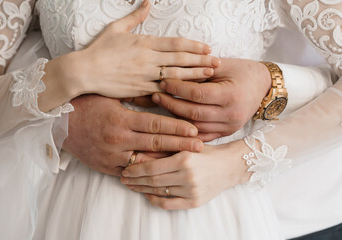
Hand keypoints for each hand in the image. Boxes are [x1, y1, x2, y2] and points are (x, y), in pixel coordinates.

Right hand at [62, 94, 203, 175]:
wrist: (60, 124)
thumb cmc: (87, 105)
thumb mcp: (111, 96)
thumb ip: (135, 98)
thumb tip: (159, 94)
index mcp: (121, 119)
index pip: (156, 124)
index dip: (177, 127)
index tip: (194, 129)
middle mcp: (119, 139)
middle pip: (156, 143)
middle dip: (180, 145)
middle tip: (200, 147)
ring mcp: (113, 155)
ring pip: (146, 160)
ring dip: (167, 160)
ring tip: (186, 160)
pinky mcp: (107, 167)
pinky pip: (130, 171)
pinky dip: (146, 171)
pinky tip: (162, 171)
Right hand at [66, 0, 218, 95]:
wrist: (85, 72)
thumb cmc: (99, 50)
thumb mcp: (116, 29)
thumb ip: (135, 17)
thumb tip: (147, 2)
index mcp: (144, 42)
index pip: (175, 43)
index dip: (194, 46)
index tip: (207, 48)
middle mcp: (148, 59)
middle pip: (180, 58)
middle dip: (201, 60)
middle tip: (217, 62)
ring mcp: (145, 75)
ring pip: (175, 74)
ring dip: (195, 74)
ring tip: (210, 74)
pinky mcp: (140, 89)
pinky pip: (163, 89)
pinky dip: (177, 89)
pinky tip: (190, 91)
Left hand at [120, 141, 250, 209]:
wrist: (229, 165)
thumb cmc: (205, 152)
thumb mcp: (185, 146)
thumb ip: (163, 150)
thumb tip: (138, 156)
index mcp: (184, 159)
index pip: (151, 168)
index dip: (135, 170)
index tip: (124, 170)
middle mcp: (187, 176)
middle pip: (152, 181)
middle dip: (134, 180)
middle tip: (123, 178)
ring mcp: (191, 191)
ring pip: (159, 192)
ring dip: (142, 189)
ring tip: (132, 185)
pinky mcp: (195, 202)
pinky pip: (169, 204)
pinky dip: (155, 200)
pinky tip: (147, 195)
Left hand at [151, 58, 270, 141]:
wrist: (263, 87)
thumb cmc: (242, 71)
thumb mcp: (223, 65)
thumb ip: (200, 70)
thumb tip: (172, 73)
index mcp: (231, 95)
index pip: (197, 94)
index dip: (177, 89)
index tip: (162, 82)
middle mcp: (231, 115)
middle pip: (193, 113)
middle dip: (171, 104)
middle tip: (156, 95)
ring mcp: (229, 127)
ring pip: (195, 127)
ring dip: (176, 118)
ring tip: (162, 107)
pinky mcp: (226, 133)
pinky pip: (202, 136)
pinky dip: (187, 132)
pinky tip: (173, 124)